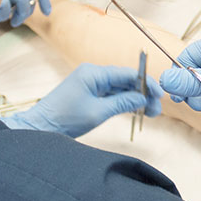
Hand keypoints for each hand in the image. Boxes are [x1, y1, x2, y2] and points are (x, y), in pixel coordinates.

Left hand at [2, 63, 162, 137]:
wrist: (40, 128)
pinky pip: (111, 94)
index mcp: (93, 73)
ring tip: (150, 113)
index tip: (159, 94)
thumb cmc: (65, 119)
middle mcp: (93, 74)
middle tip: (156, 109)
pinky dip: (124, 102)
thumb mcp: (98, 112)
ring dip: (135, 99)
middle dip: (143, 93)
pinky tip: (136, 110)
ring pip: (120, 88)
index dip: (146, 83)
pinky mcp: (88, 93)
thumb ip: (123, 103)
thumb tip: (142, 98)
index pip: (127, 73)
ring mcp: (90, 84)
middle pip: (125, 80)